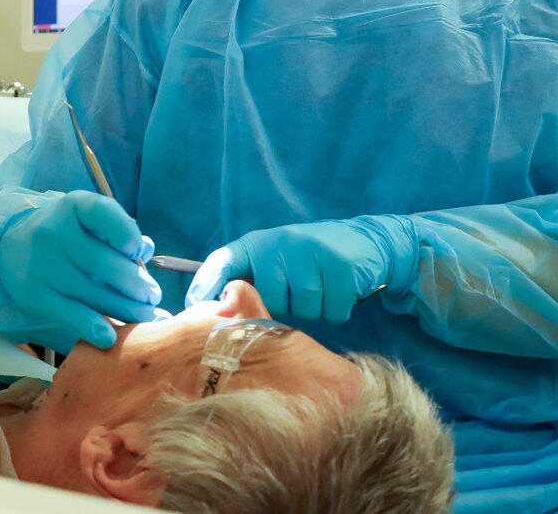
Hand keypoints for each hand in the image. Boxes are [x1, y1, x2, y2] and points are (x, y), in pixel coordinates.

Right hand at [0, 191, 160, 352]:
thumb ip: (120, 232)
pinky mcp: (34, 295)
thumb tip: (147, 251)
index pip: (102, 213)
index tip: (138, 252)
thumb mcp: (89, 221)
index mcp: (73, 206)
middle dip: (137, 285)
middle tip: (153, 296)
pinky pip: (70, 314)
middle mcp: (54, 232)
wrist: (11, 247)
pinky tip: (111, 336)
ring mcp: (41, 265)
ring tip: (144, 314)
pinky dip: (93, 327)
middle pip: (103, 262)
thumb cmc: (66, 235)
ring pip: (92, 293)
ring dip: (126, 309)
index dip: (127, 234)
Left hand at [185, 216, 416, 323]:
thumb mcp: (274, 262)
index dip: (204, 286)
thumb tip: (216, 313)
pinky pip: (330, 311)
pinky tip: (338, 292)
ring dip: (312, 310)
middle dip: (283, 307)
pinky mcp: (339, 265)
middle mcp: (279, 242)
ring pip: (301, 308)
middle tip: (298, 292)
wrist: (365, 242)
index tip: (192, 308)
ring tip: (319, 289)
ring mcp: (310, 251)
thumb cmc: (309, 261)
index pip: (221, 262)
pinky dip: (336, 311)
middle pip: (267, 299)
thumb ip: (248, 282)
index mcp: (257, 243)